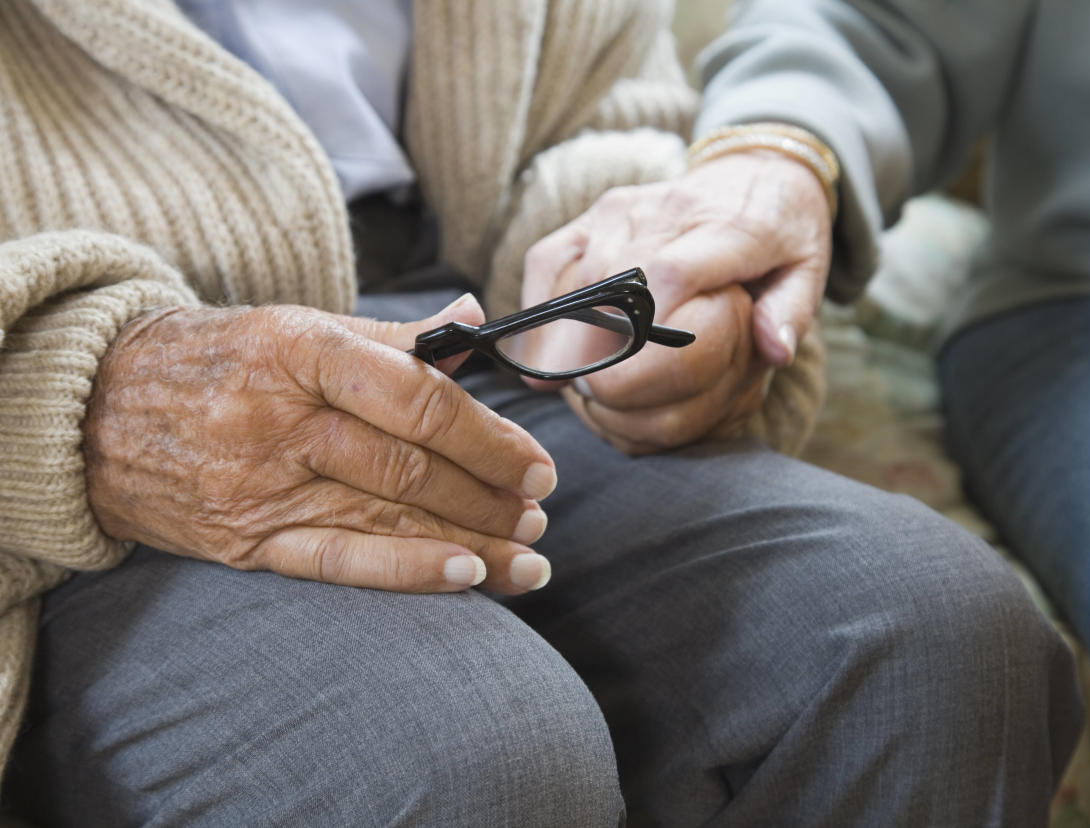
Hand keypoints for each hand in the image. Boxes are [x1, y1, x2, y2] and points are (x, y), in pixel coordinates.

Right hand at [83, 296, 558, 594]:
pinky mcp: (245, 540)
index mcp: (302, 350)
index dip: (490, 438)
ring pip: (388, 520)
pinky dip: (408, 572)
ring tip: (527, 558)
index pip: (419, 399)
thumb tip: (476, 321)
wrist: (97, 408)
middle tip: (540, 511)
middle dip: (490, 497)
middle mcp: (282, 420)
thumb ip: (393, 335)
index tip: (536, 464)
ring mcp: (261, 486)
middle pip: (411, 468)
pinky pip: (340, 561)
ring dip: (471, 544)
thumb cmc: (217, 357)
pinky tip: (467, 578)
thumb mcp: (298, 324)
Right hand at [523, 150, 830, 451]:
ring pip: (572, 272)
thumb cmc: (784, 233)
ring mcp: (625, 208)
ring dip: (559, 333)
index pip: (670, 273)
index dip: (636, 331)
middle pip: (608, 279)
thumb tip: (774, 352)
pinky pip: (550, 256)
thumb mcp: (809, 270)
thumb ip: (791, 312)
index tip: (618, 384)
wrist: (761, 167)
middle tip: (587, 397)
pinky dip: (539, 304)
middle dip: (589, 345)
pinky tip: (540, 348)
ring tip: (561, 383)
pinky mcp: (598, 211)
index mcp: (729, 227)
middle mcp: (668, 210)